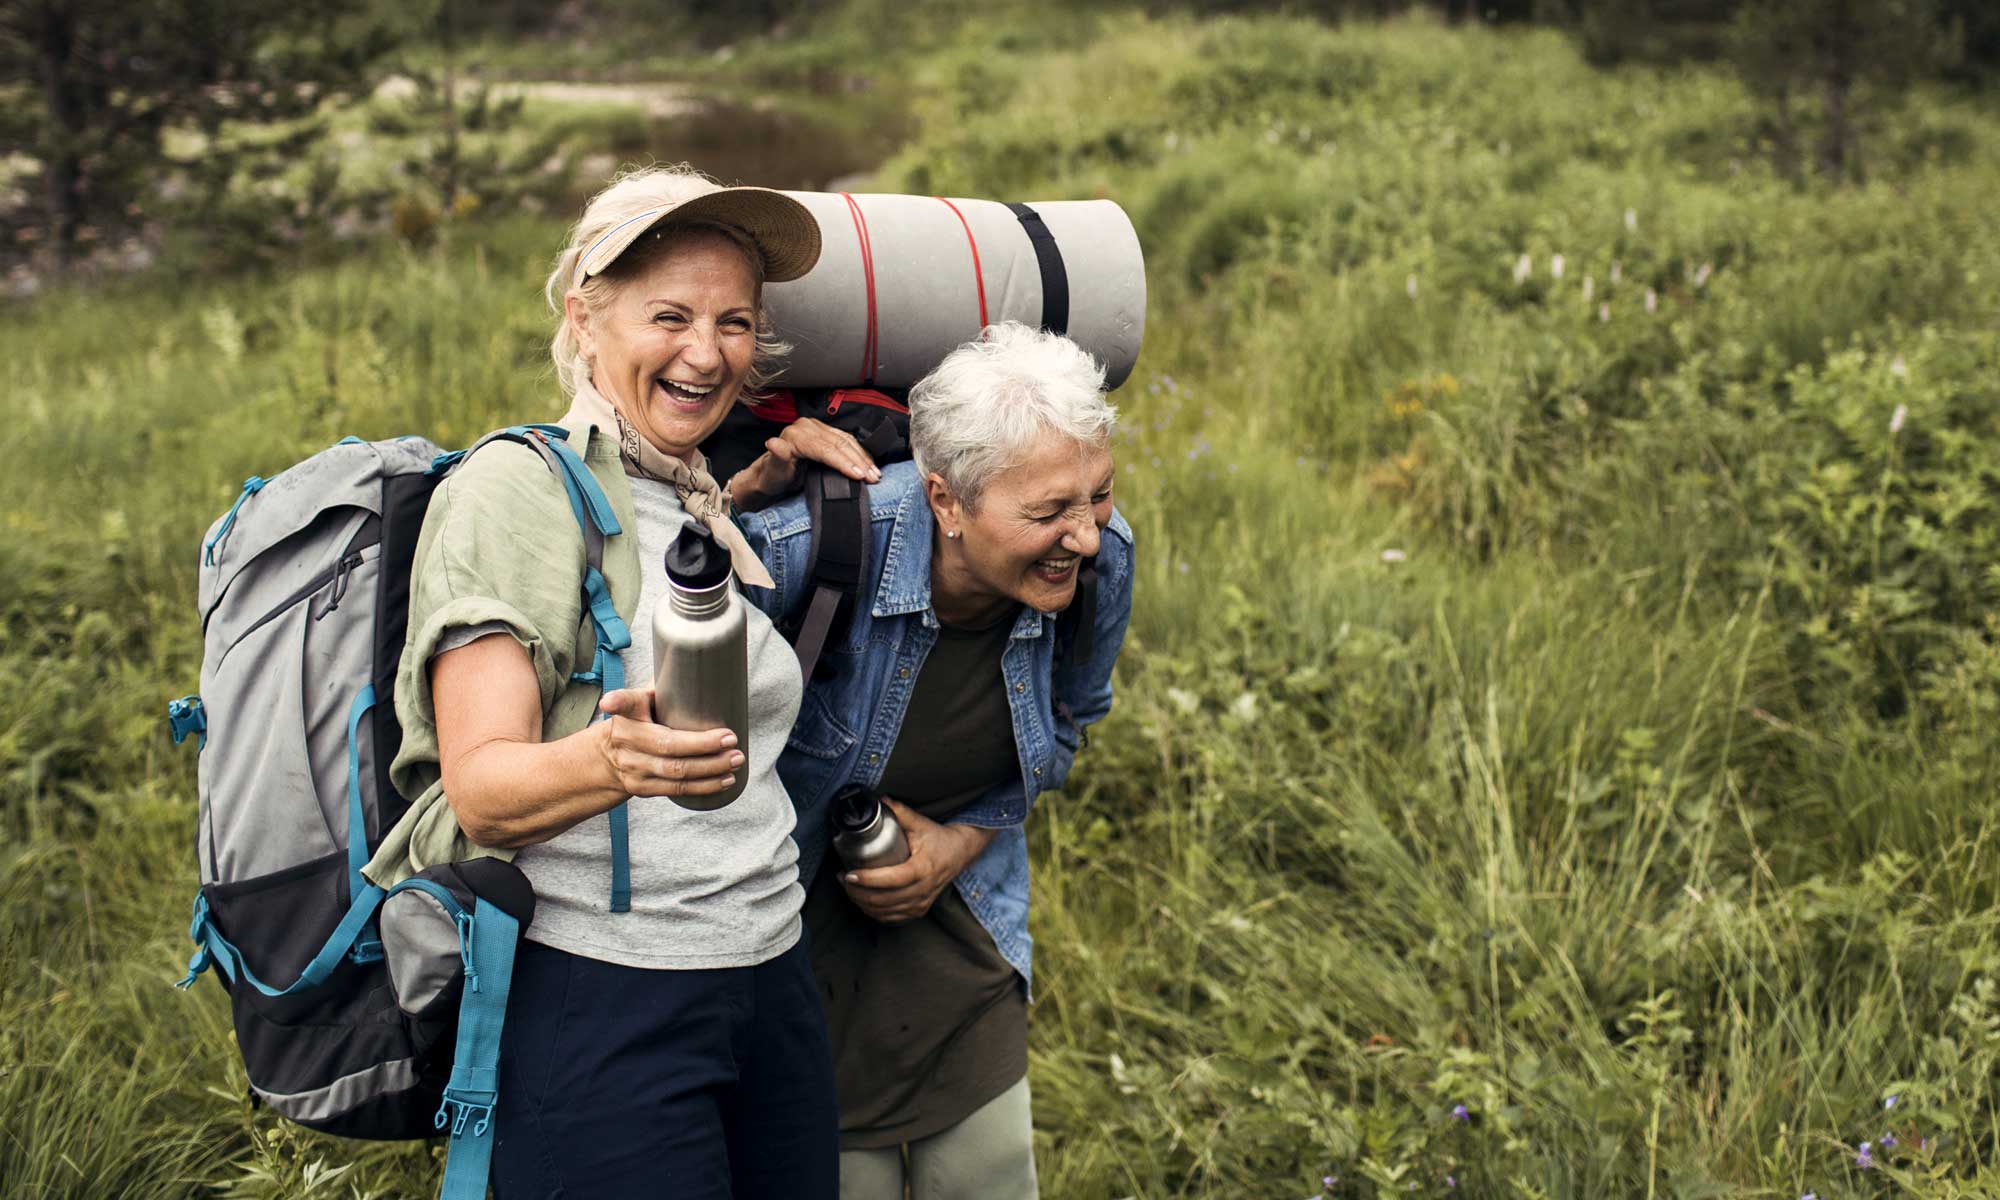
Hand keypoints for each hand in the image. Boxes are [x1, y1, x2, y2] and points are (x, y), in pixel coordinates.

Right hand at [595, 687, 742, 800]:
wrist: (605, 759)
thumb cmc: (637, 722)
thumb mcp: (642, 702)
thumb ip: (665, 689)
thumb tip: (703, 666)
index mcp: (627, 712)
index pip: (622, 702)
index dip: (617, 701)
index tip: (609, 702)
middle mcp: (625, 739)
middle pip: (667, 745)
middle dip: (704, 745)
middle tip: (732, 739)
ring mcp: (633, 767)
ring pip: (676, 772)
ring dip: (711, 768)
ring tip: (736, 760)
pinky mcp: (642, 788)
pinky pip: (677, 789)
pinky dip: (704, 786)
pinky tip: (725, 780)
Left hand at [727, 418, 880, 510]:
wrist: (772, 475)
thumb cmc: (772, 476)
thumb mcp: (773, 471)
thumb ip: (777, 457)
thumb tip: (773, 443)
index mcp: (796, 435)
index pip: (825, 448)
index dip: (843, 462)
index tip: (859, 476)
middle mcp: (807, 427)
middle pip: (838, 443)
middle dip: (858, 461)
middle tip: (873, 477)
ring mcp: (817, 428)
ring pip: (846, 440)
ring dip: (863, 457)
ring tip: (875, 473)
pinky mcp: (825, 432)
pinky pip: (846, 440)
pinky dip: (860, 453)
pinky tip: (869, 464)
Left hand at [840, 798, 996, 924]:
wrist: (960, 854)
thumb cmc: (939, 839)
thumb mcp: (921, 823)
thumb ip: (899, 812)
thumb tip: (878, 800)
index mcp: (923, 868)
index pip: (892, 879)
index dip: (868, 879)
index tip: (850, 874)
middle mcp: (923, 889)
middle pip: (884, 899)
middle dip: (858, 892)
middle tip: (843, 879)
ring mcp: (922, 903)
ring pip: (885, 911)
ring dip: (862, 902)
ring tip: (849, 887)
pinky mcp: (919, 910)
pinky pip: (892, 918)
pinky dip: (874, 912)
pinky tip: (863, 901)